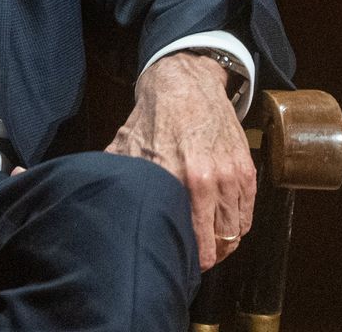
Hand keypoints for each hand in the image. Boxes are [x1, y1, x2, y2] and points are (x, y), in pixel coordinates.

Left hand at [106, 51, 254, 269]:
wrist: (187, 82)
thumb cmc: (154, 116)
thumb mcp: (126, 146)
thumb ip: (116, 176)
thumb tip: (94, 203)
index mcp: (174, 177)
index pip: (186, 238)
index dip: (181, 257)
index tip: (174, 260)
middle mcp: (206, 180)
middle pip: (214, 245)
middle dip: (204, 257)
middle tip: (193, 260)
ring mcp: (230, 175)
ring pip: (233, 233)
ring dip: (222, 245)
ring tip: (208, 247)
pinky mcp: (246, 169)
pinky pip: (247, 215)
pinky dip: (237, 226)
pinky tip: (223, 227)